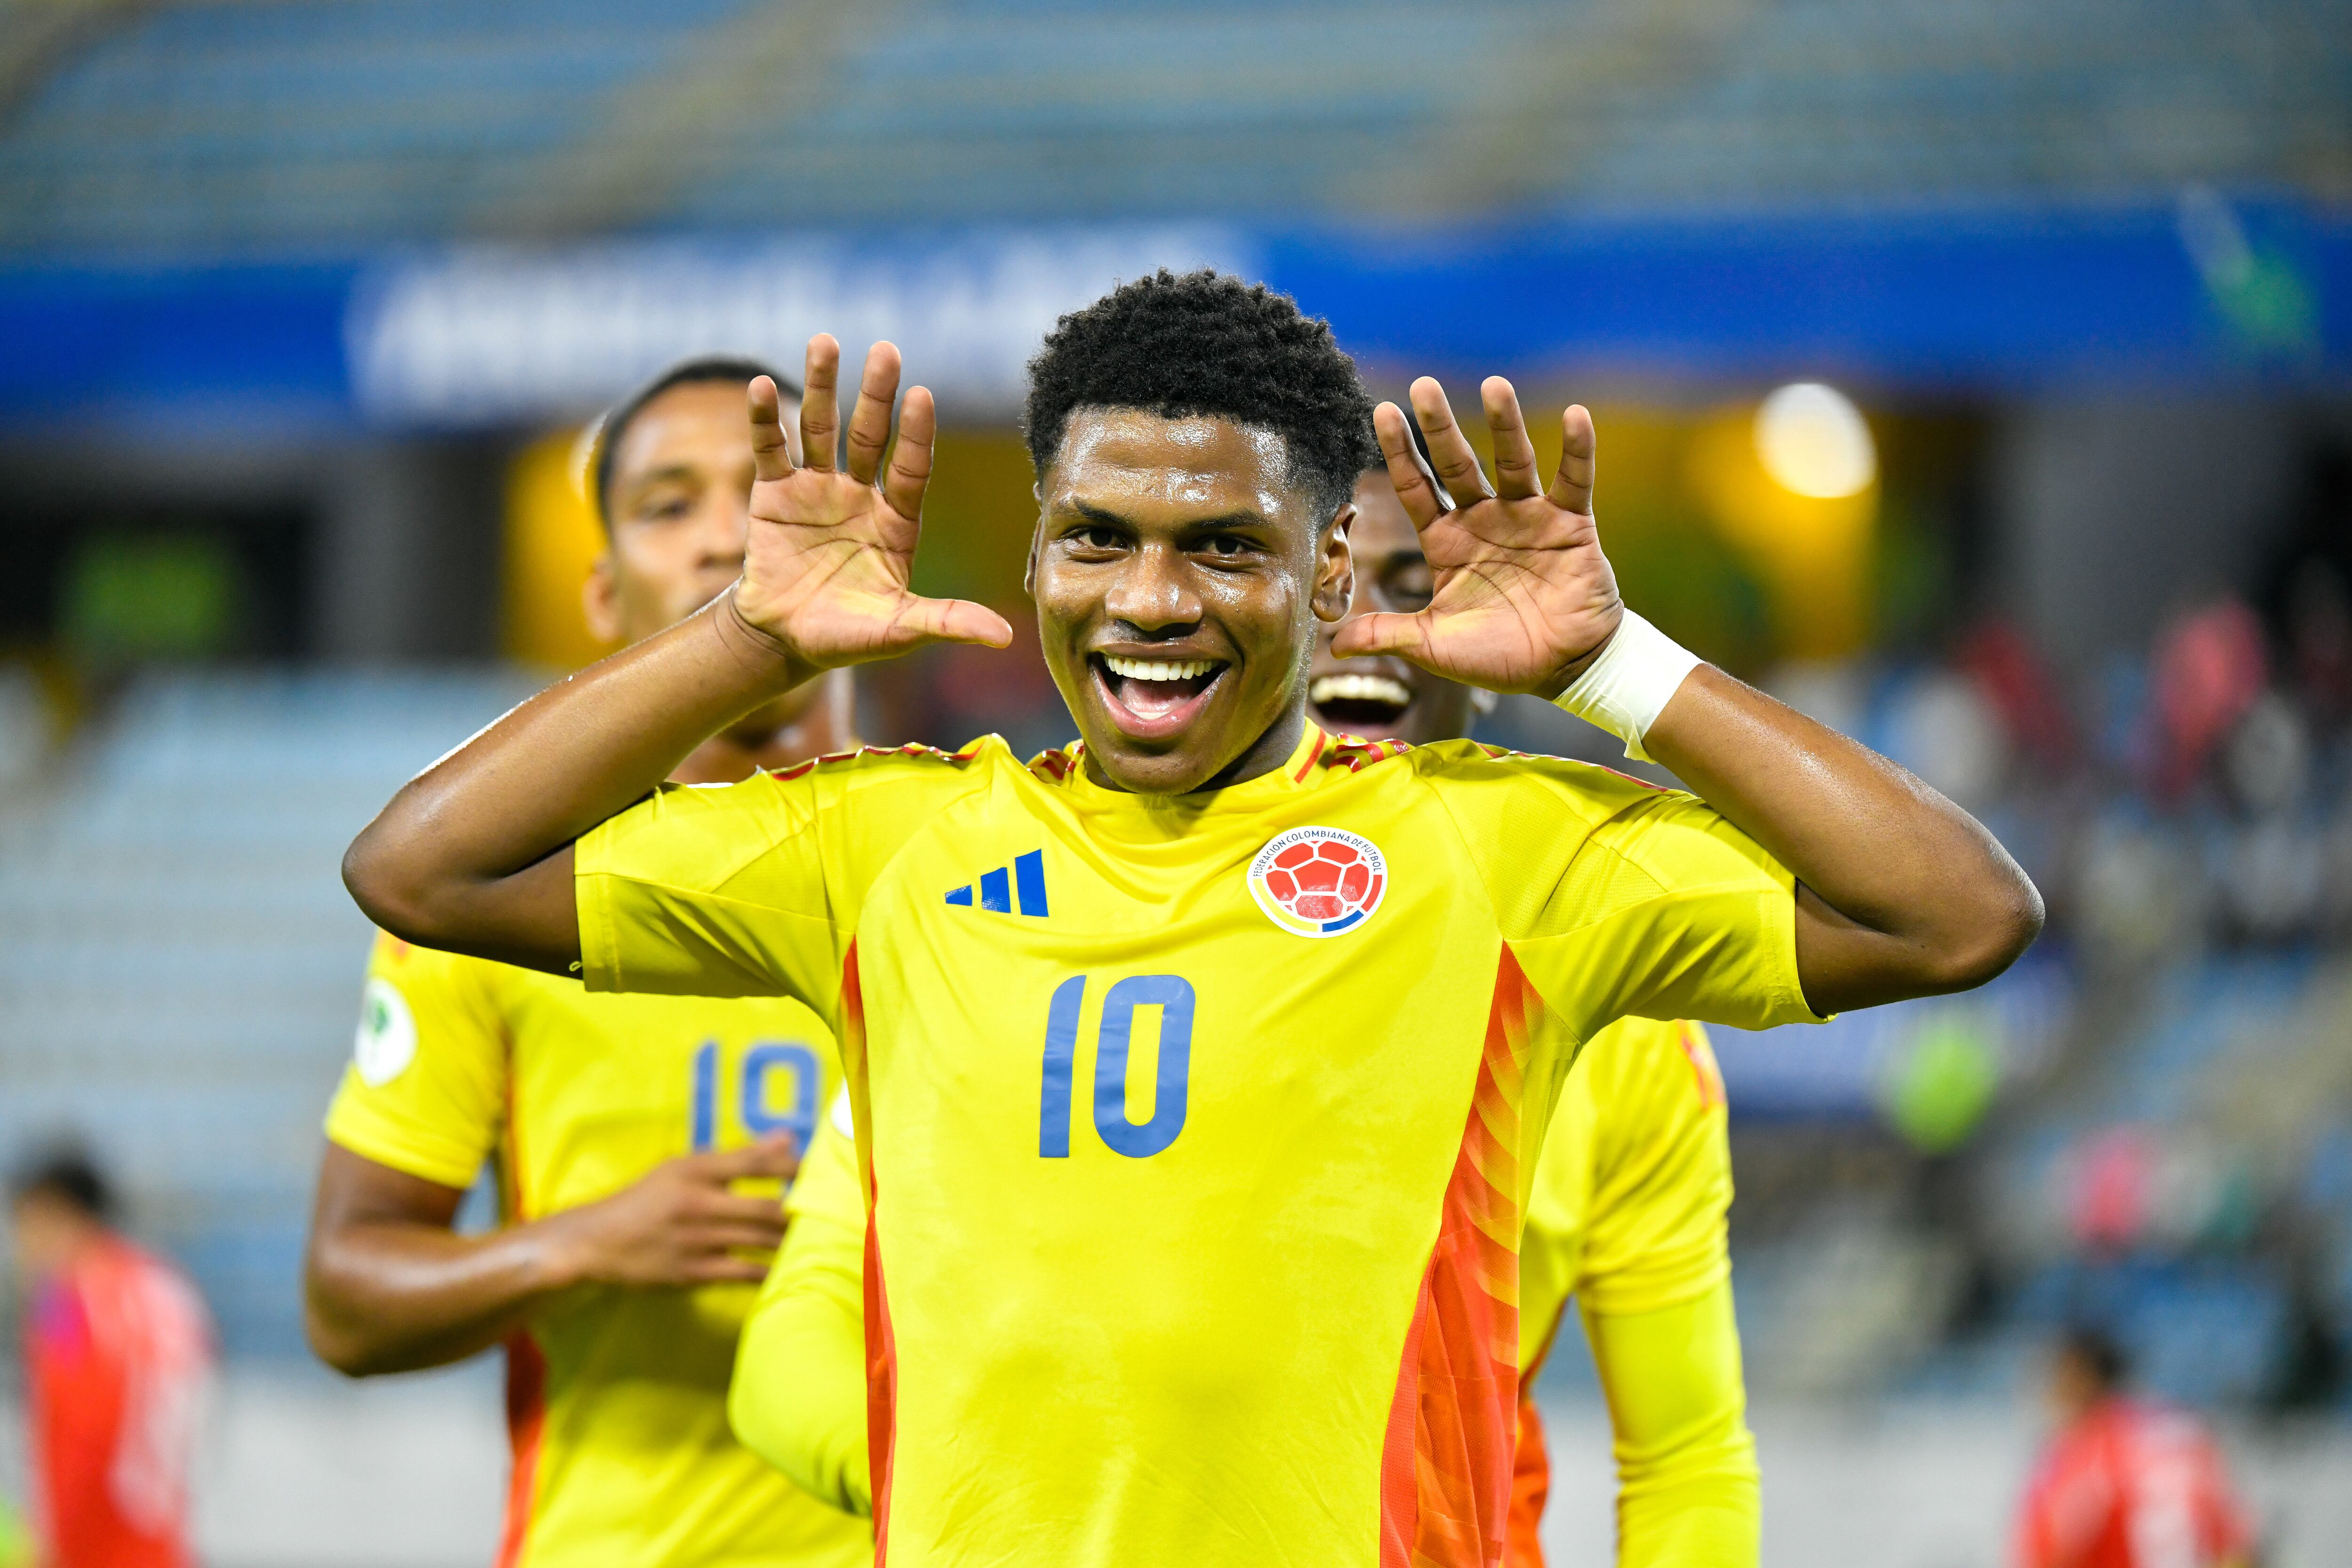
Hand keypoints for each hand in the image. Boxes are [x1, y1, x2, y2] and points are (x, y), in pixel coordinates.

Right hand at [544, 1135, 800, 1287]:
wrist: (597, 1241)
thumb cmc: (647, 1199)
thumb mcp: (684, 1167)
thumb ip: (738, 1156)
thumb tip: (788, 1137)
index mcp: (696, 1169)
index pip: (756, 1163)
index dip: (796, 1168)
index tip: (825, 1171)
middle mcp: (699, 1203)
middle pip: (766, 1207)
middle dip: (803, 1213)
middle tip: (835, 1213)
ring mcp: (697, 1241)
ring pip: (760, 1242)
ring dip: (793, 1242)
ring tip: (823, 1239)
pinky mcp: (693, 1273)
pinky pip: (743, 1273)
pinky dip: (771, 1271)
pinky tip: (794, 1270)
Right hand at [727, 336, 1011, 677]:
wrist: (785, 641)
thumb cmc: (846, 636)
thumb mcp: (899, 631)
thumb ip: (947, 623)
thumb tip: (1006, 637)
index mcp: (897, 521)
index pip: (911, 468)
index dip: (916, 434)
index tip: (922, 394)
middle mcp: (860, 495)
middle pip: (870, 436)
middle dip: (876, 394)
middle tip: (886, 350)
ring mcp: (816, 489)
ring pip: (820, 428)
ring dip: (821, 386)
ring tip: (825, 342)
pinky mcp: (773, 494)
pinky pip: (770, 450)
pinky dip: (765, 420)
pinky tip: (760, 385)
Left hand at [1332, 377, 1622, 697]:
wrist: (1564, 670)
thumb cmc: (1499, 656)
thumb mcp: (1434, 646)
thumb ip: (1388, 635)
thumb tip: (1332, 645)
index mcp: (1446, 542)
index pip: (1416, 488)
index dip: (1399, 452)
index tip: (1382, 410)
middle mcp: (1484, 520)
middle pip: (1457, 465)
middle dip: (1440, 427)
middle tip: (1424, 385)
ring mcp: (1529, 518)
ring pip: (1514, 461)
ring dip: (1505, 424)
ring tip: (1495, 385)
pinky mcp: (1572, 524)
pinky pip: (1574, 480)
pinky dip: (1577, 449)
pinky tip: (1576, 414)